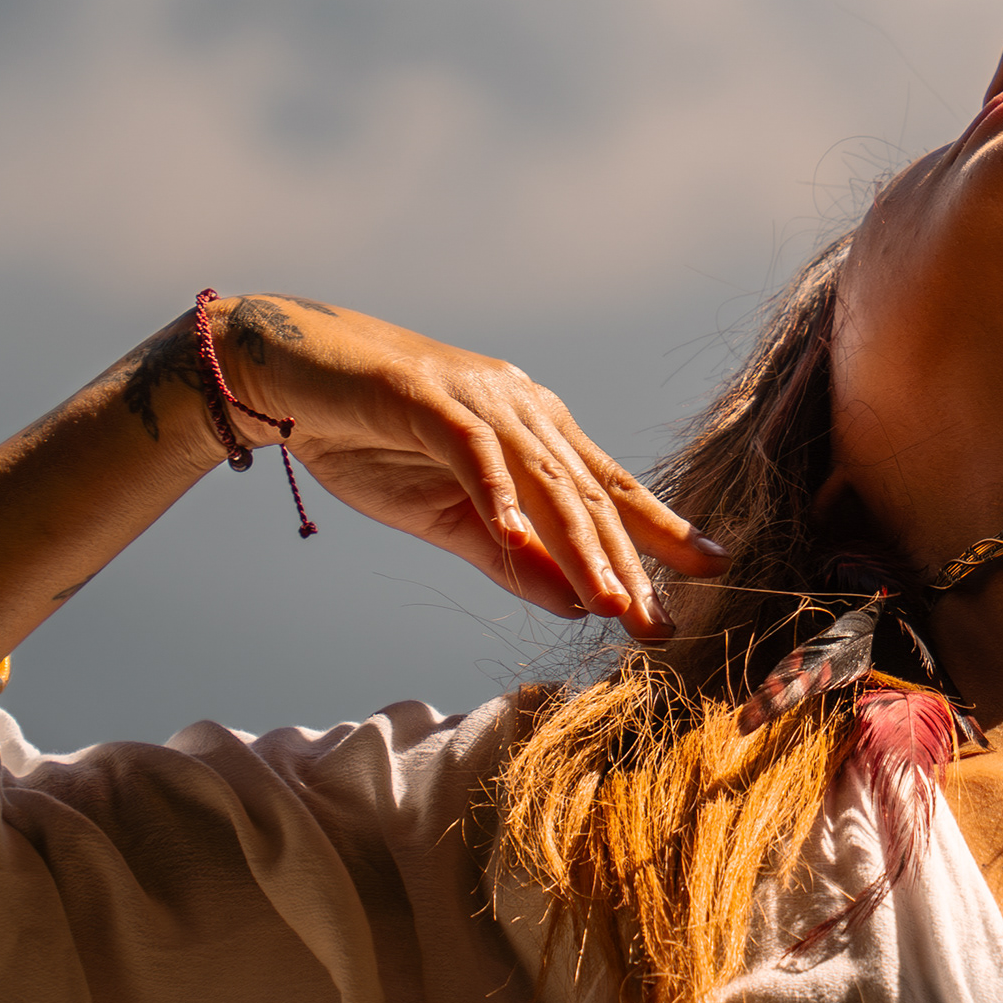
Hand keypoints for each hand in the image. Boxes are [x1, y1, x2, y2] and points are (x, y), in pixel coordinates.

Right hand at [196, 294, 725, 633]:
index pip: (610, 488)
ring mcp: (479, 400)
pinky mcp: (426, 400)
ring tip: (610, 604)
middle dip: (631, 563)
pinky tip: (517, 538)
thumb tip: (575, 606)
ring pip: (547, 480)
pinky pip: (474, 453)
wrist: (288, 379)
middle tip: (660, 623)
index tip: (714, 569)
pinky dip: (498, 497)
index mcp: (536, 430)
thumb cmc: (372, 441)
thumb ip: (509, 558)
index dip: (662, 530)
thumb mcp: (449, 518)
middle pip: (589, 494)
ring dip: (579, 548)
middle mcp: (523, 408)